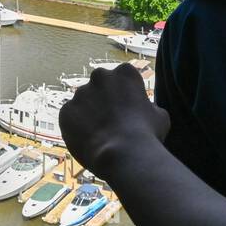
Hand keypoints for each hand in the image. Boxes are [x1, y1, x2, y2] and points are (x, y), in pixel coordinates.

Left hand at [59, 63, 170, 179]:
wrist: (122, 153)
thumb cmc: (146, 134)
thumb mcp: (160, 115)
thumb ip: (148, 106)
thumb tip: (144, 109)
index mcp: (125, 72)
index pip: (123, 78)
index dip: (126, 95)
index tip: (128, 110)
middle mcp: (100, 76)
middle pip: (101, 86)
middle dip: (104, 99)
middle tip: (112, 121)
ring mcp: (81, 93)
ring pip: (84, 102)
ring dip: (89, 113)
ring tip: (100, 135)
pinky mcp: (66, 110)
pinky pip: (71, 117)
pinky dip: (77, 127)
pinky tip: (89, 141)